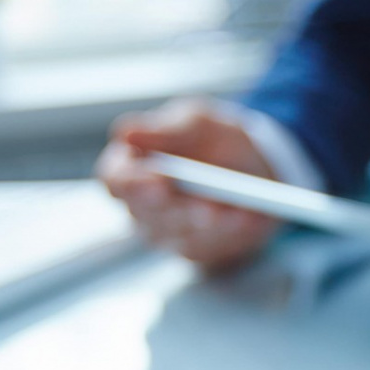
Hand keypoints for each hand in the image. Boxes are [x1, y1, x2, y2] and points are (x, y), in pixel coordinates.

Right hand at [95, 100, 279, 270]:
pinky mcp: (193, 248)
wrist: (255, 168)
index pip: (114, 179)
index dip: (131, 181)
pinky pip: (207, 246)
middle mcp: (141, 203)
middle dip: (178, 209)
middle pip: (147, 213)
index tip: (157, 179)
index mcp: (131, 165)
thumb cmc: (214, 139)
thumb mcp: (197, 121)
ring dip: (210, 223)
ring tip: (237, 212)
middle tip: (204, 207)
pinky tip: (247, 219)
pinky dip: (230, 232)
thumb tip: (127, 133)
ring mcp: (165, 230)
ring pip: (179, 233)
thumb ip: (165, 128)